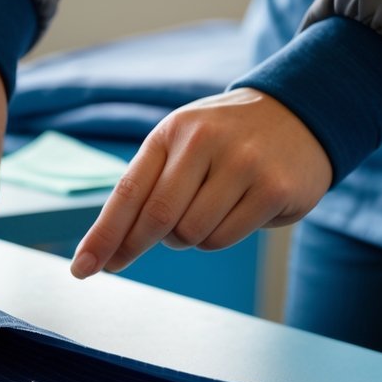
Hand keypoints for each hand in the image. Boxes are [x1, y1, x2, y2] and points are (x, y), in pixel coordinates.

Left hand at [70, 88, 331, 277]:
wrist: (299, 114)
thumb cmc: (225, 140)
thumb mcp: (182, 145)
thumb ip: (149, 187)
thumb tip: (109, 248)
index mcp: (172, 132)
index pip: (128, 191)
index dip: (103, 235)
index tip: (82, 268)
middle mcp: (204, 142)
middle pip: (157, 218)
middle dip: (134, 246)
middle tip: (119, 261)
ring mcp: (243, 164)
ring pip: (191, 234)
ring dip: (188, 237)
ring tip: (206, 210)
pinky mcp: (274, 188)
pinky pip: (224, 238)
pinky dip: (220, 236)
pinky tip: (239, 209)